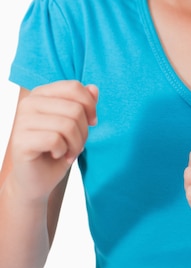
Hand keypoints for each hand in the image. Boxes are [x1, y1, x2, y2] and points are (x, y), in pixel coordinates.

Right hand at [9, 81, 97, 200]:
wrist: (37, 180)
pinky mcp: (20, 141)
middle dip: (84, 131)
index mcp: (41, 93)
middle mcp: (28, 103)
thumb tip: (93, 89)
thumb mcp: (75, 124)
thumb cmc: (57, 149)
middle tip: (77, 145)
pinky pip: (55, 140)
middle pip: (74, 108)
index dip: (90, 106)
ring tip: (69, 152)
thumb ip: (83, 104)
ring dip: (76, 144)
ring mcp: (21, 121)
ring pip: (67, 125)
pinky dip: (64, 151)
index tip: (92, 122)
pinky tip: (58, 155)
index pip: (74, 87)